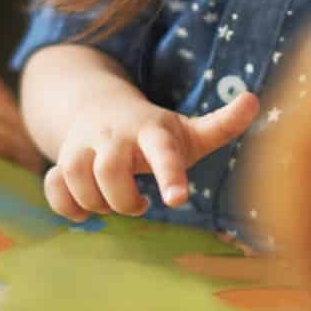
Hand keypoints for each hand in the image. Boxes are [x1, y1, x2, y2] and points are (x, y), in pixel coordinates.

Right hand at [43, 92, 259, 220]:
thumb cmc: (155, 131)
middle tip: (141, 204)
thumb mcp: (188, 129)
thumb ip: (223, 123)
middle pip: (109, 170)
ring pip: (76, 176)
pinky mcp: (63, 159)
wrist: (100, 107)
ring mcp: (84, 144)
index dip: (170, 175)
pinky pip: (54, 185)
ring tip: (114, 204)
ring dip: (96, 203)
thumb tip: (256, 100)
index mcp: (152, 129)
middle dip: (123, 200)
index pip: (163, 151)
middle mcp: (115, 134)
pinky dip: (65, 204)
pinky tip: (84, 210)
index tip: (176, 200)